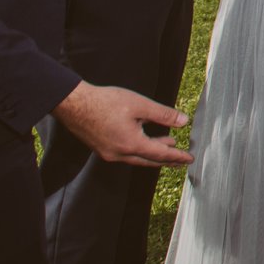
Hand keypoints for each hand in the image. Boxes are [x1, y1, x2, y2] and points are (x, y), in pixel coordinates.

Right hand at [54, 82, 192, 167]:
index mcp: (131, 144)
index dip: (176, 156)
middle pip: (150, 160)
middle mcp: (120, 154)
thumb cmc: (104, 102)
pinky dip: (140, 150)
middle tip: (181, 159)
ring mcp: (109, 153)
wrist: (74, 104)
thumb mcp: (140, 105)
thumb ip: (163, 114)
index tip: (188, 159)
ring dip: (154, 153)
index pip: (160, 154)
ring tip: (168, 146)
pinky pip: (126, 154)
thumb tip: (183, 122)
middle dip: (167, 159)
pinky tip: (145, 140)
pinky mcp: (102, 149)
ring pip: (137, 158)